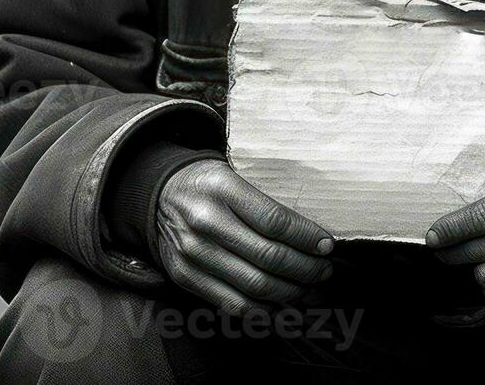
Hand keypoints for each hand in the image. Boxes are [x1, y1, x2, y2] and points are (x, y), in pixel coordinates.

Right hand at [155, 160, 334, 313]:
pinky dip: (264, 311)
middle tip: (325, 271)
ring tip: (311, 292)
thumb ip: (266, 203)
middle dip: (306, 269)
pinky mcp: (185, 277)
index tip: (327, 246)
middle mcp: (205, 222)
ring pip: (255, 286)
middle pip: (269, 257)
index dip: (307, 238)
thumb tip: (312, 236)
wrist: (156, 195)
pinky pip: (232, 304)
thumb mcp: (234, 174)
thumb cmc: (207, 183)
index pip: (275, 221)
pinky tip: (283, 307)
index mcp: (222, 188)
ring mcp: (193, 253)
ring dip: (292, 294)